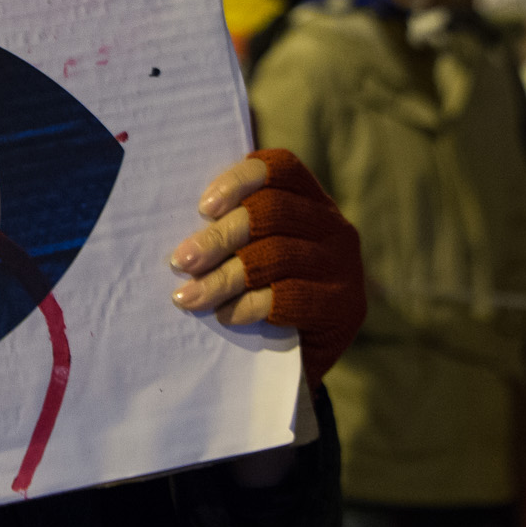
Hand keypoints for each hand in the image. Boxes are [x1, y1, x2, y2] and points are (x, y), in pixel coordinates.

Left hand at [169, 149, 364, 389]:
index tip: (203, 207)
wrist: (299, 358)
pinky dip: (251, 305)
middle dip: (220, 236)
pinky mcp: (345, 306)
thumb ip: (229, 228)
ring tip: (189, 297)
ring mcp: (344, 266)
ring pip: (278, 256)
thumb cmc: (262, 291)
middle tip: (182, 261)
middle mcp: (333, 226)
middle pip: (273, 212)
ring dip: (224, 277)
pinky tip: (225, 315)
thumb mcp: (250, 252)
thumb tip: (180, 233)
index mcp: (310, 200)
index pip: (280, 168)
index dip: (240, 180)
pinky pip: (292, 298)